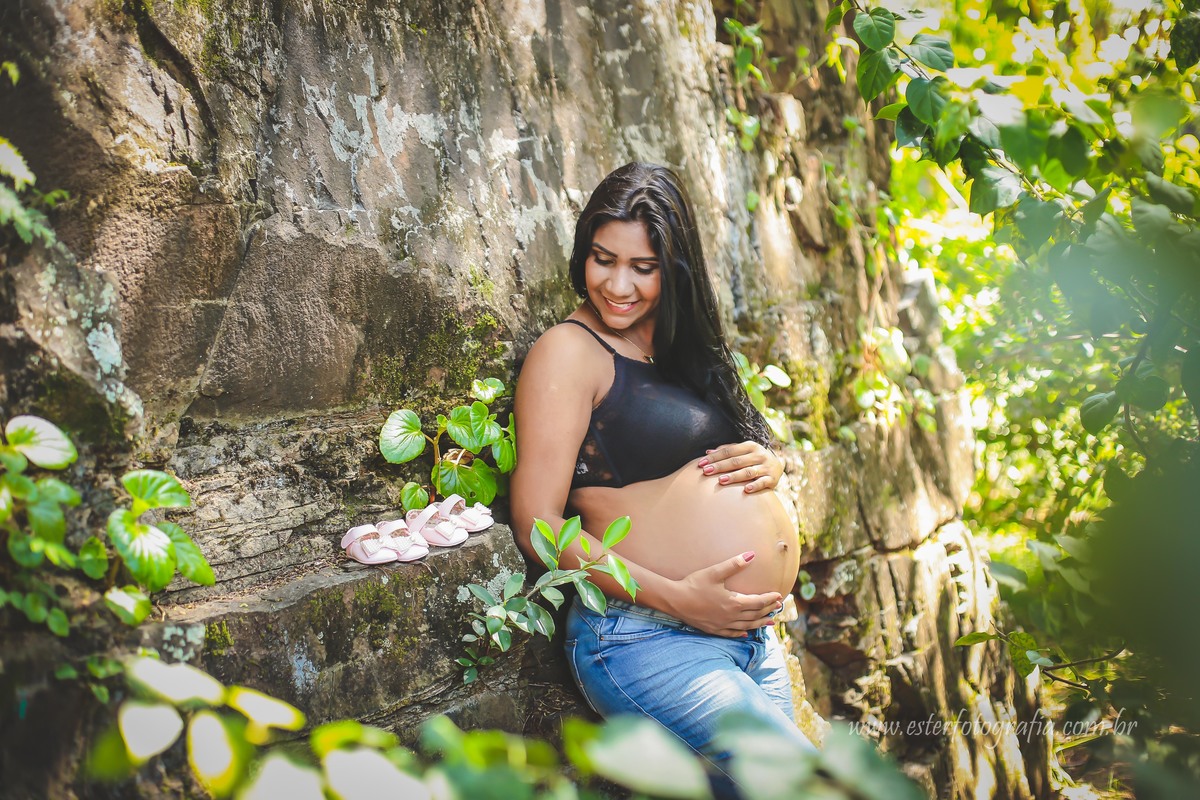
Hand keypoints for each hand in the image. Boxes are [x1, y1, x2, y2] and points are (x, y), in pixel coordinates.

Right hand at [668, 552, 782, 636]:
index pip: (758, 602)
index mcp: (733, 603)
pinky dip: (741, 632)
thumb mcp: (714, 572)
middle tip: (777, 607)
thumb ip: (734, 564)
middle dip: (767, 610)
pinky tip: (745, 633)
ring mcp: (722, 625)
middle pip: (755, 615)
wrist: (675, 601)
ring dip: (759, 623)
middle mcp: (731, 616)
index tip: (779, 596)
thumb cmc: (694, 584)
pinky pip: (732, 633)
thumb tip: (751, 555)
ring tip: (770, 622)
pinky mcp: (713, 630)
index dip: (769, 599)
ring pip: (746, 626)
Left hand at [697, 441, 783, 492]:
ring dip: (734, 476)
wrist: (778, 466)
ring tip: (721, 481)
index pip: (729, 451)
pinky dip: (755, 486)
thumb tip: (707, 452)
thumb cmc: (754, 458)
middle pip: (736, 461)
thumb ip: (727, 450)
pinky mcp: (772, 479)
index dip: (714, 457)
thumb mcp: (744, 451)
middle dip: (720, 466)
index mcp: (750, 446)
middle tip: (706, 472)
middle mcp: (758, 455)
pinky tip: (746, 490)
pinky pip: (762, 482)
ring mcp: (766, 467)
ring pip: (748, 472)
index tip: (701, 464)